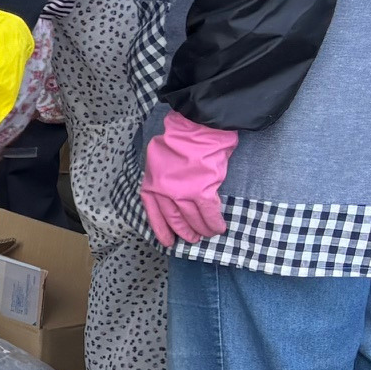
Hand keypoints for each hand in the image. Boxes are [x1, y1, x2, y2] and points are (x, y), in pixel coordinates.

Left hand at [140, 108, 237, 245]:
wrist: (196, 128)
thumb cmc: (179, 139)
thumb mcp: (158, 159)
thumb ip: (162, 178)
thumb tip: (170, 193)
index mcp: (152, 182)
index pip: (154, 212)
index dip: (161, 229)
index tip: (167, 241)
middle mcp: (164, 191)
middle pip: (174, 219)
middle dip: (184, 231)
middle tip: (192, 239)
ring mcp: (183, 192)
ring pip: (192, 218)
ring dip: (201, 229)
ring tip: (207, 234)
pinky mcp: (202, 190)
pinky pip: (209, 213)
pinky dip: (214, 223)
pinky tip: (219, 228)